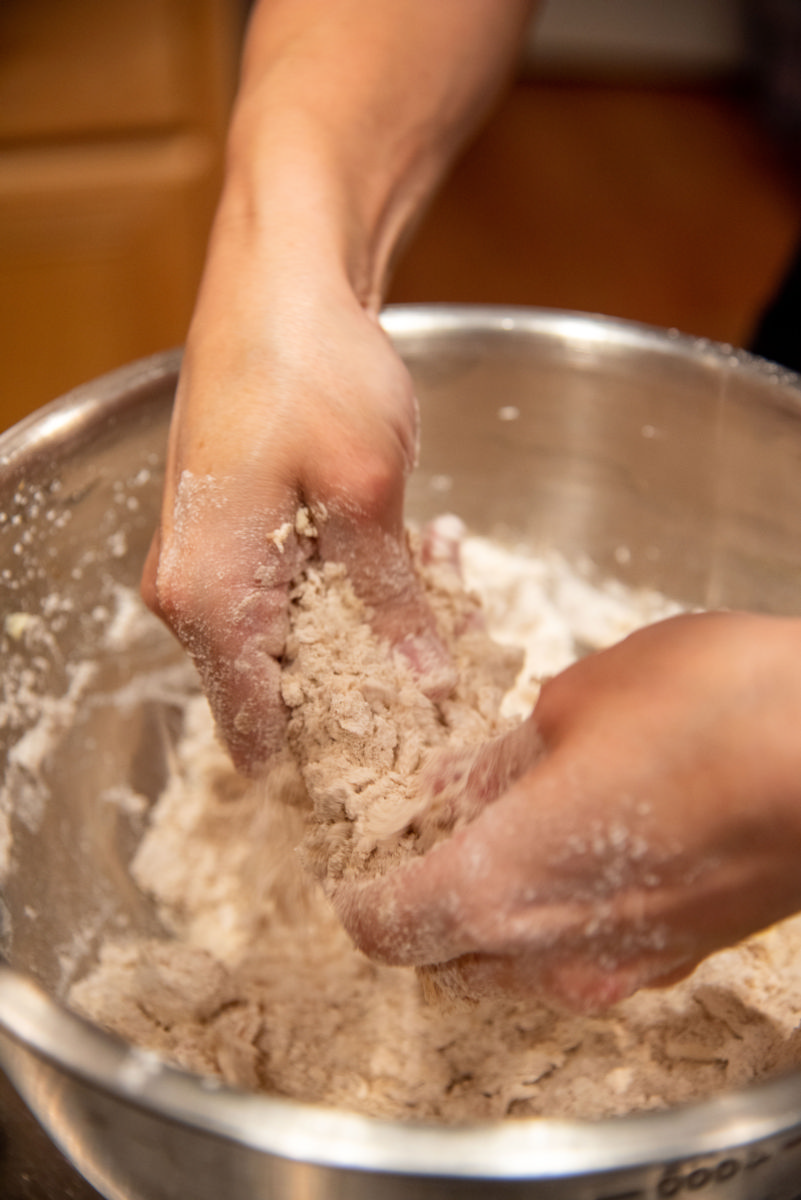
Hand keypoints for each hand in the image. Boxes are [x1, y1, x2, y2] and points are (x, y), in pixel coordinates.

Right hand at [142, 249, 444, 773]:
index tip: (406, 759)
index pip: (260, 727)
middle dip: (365, 684)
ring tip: (439, 586)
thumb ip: (391, 599)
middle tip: (446, 658)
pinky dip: (348, 589)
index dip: (336, 754)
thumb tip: (423, 685)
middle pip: (277, 689)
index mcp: (206, 599)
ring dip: (365, 630)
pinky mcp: (229, 534)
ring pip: (291, 640)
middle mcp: (188, 596)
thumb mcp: (367, 490)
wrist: (277, 277)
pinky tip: (410, 554)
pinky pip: (288, 593)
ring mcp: (204, 563)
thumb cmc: (308, 368)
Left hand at [334, 611, 800, 1010]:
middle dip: (425, 902)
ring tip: (508, 829)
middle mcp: (553, 955)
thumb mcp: (578, 701)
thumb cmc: (715, 710)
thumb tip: (462, 783)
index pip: (389, 928)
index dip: (360, 895)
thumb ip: (503, 757)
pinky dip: (556, 914)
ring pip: (516, 963)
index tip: (358, 862)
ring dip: (493, 911)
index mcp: (501, 887)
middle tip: (429, 834)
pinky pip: (582, 955)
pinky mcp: (677, 959)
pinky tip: (579, 843)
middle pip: (448, 957)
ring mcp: (622, 969)